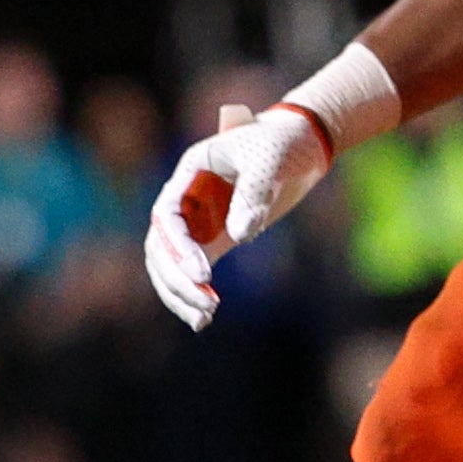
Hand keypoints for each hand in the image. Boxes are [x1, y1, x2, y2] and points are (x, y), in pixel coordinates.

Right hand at [144, 104, 334, 330]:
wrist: (300, 143)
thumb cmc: (280, 142)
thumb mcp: (267, 160)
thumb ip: (252, 194)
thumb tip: (239, 236)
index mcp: (188, 174)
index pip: (167, 216)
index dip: (179, 247)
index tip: (203, 274)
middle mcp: (185, 199)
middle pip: (161, 246)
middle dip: (177, 279)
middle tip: (205, 306)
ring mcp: (198, 220)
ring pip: (170, 264)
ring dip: (180, 293)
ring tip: (203, 319)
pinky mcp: (215, 237)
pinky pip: (194, 270)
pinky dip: (195, 293)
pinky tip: (204, 318)